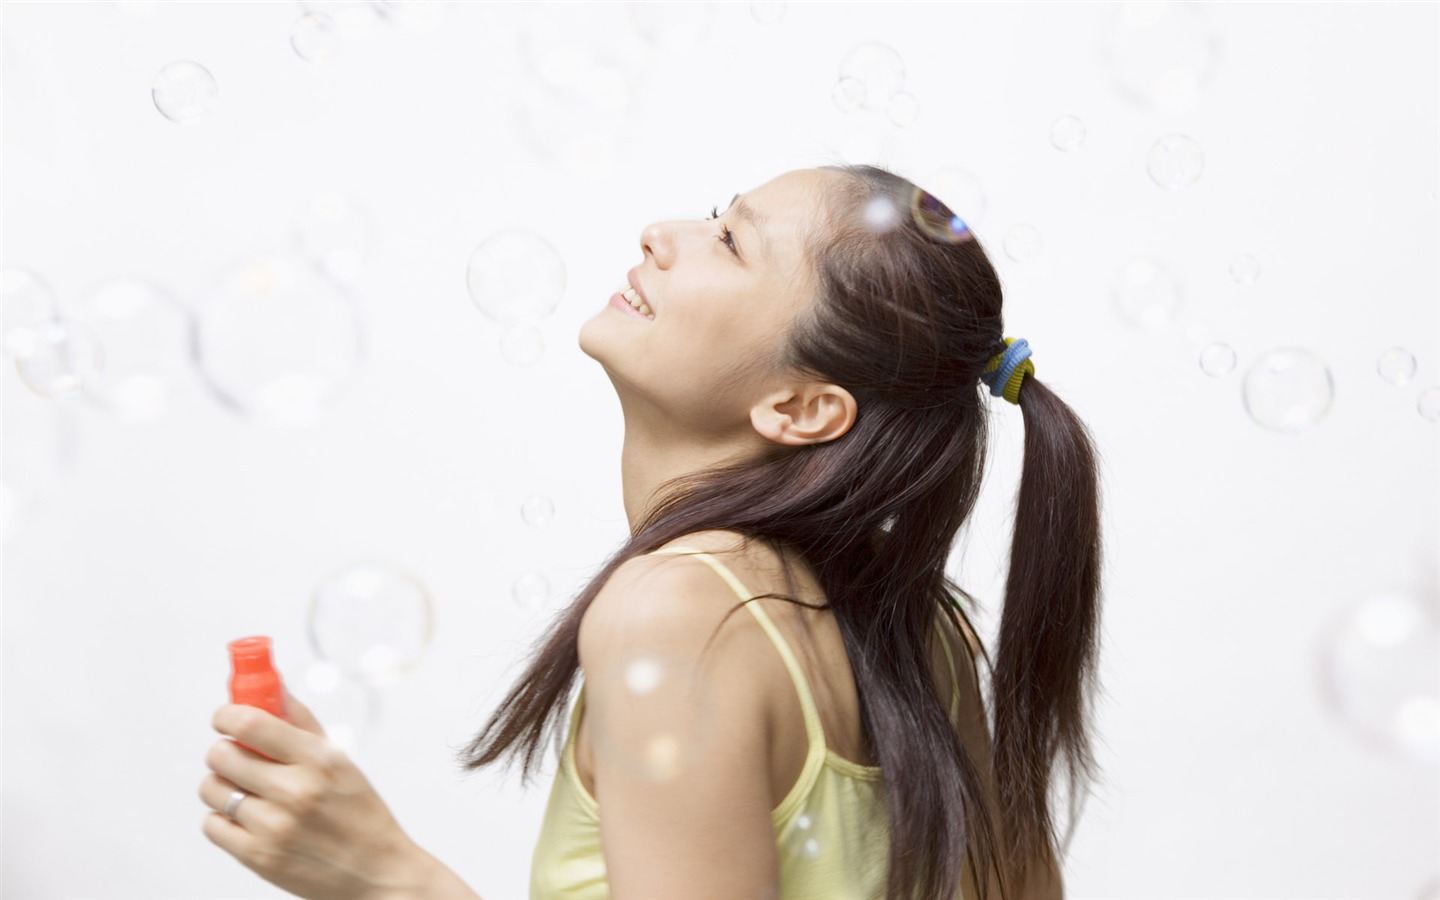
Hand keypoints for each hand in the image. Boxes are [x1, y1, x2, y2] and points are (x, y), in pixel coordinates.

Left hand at [199, 690, 430, 899]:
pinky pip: (212, 824)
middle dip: (225, 750)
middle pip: (221, 754)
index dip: (227, 714)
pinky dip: (223, 819)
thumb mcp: (340, 762)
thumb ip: (302, 723)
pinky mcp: (257, 858)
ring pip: (212, 788)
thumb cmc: (359, 813)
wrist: (377, 873)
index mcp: (318, 760)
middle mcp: (294, 792)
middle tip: (240, 757)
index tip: (225, 717)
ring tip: (246, 791)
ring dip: (222, 785)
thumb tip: (273, 686)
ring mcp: (273, 827)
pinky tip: (247, 819)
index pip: (251, 723)